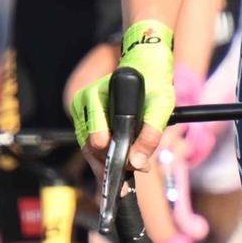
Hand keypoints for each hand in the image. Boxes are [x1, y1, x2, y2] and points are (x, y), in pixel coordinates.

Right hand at [73, 21, 173, 168]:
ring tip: (130, 169)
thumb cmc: (153, 84)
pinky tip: (121, 161)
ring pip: (89, 151)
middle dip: (112, 163)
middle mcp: (83, 103)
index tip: (132, 167)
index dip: (114, 156)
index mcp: (95, 96)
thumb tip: (136, 163)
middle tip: (134, 174)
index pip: (97, 139)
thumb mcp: (160, 106)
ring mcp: (81, 112)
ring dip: (109, 162)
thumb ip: (150, 135)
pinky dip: (105, 156)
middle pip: (91, 149)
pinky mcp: (85, 120)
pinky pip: (91, 146)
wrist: (147, 68)